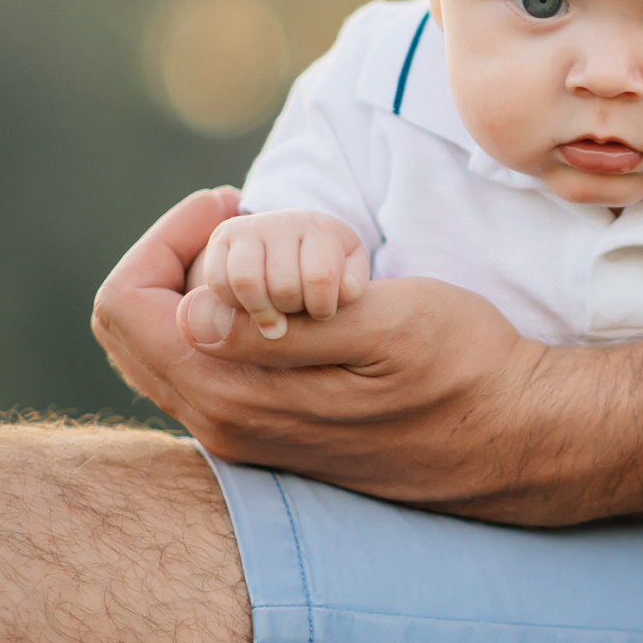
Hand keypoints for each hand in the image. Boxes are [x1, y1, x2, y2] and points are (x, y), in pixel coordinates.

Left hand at [91, 188, 555, 513]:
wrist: (516, 437)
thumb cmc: (464, 368)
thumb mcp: (386, 327)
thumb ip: (282, 326)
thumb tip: (192, 312)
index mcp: (236, 396)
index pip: (126, 307)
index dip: (165, 239)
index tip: (234, 204)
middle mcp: (223, 427)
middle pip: (130, 330)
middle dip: (170, 260)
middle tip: (241, 219)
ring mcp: (244, 438)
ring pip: (165, 351)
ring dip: (196, 290)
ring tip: (268, 253)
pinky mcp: (272, 436)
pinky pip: (203, 371)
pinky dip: (221, 322)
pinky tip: (286, 299)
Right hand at [191, 208, 368, 341]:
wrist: (296, 244)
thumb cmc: (327, 272)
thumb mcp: (347, 282)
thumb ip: (347, 294)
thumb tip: (302, 313)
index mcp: (323, 230)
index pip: (321, 276)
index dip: (321, 307)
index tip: (322, 311)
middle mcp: (285, 221)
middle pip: (282, 286)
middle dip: (291, 310)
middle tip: (296, 309)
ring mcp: (250, 226)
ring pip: (246, 281)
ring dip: (260, 311)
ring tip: (272, 316)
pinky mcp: (223, 236)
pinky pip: (217, 280)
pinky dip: (232, 302)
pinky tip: (248, 304)